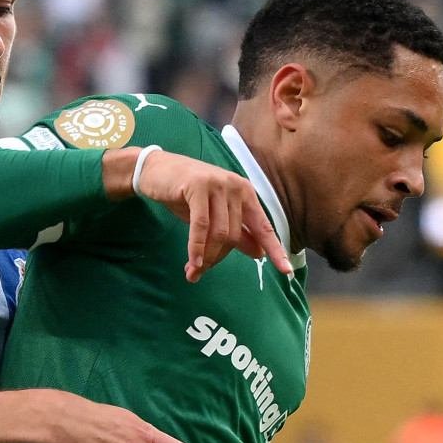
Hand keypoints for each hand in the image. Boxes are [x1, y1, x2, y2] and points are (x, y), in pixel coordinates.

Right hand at [113, 149, 293, 281]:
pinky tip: (194, 263)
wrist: (156, 170)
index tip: (286, 271)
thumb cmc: (187, 194)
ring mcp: (218, 184)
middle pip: (235, 236)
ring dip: (206, 257)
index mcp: (246, 193)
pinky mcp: (198, 187)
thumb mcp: (214, 215)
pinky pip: (201, 226)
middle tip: (201, 272)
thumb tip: (260, 253)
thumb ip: (238, 232)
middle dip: (218, 258)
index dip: (275, 250)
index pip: (264, 227)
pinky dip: (198, 247)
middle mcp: (236, 187)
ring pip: (220, 233)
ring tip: (193, 271)